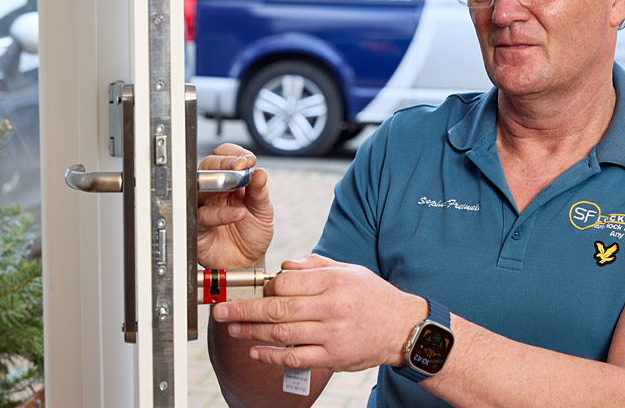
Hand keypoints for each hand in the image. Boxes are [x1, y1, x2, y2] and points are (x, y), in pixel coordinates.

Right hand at [197, 143, 273, 269]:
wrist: (248, 261)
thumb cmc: (253, 233)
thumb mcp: (263, 211)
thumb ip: (260, 192)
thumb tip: (260, 172)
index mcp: (231, 182)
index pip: (225, 157)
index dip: (234, 154)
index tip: (248, 160)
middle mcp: (214, 192)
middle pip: (208, 167)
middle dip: (223, 163)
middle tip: (240, 166)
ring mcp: (204, 207)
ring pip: (200, 188)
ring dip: (219, 183)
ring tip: (239, 189)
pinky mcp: (198, 227)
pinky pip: (203, 216)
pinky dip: (221, 214)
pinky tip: (238, 213)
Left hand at [211, 254, 427, 371]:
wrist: (403, 328)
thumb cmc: (374, 297)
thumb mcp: (350, 271)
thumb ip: (316, 266)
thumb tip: (285, 267)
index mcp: (334, 282)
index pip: (288, 282)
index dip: (265, 286)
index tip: (253, 288)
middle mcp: (332, 308)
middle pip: (278, 309)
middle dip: (244, 310)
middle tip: (220, 310)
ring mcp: (332, 335)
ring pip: (282, 334)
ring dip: (252, 333)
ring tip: (232, 329)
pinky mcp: (333, 358)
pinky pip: (295, 358)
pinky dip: (272, 356)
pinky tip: (255, 351)